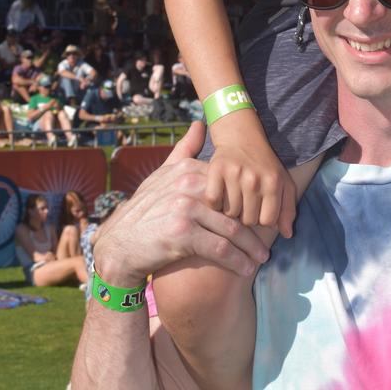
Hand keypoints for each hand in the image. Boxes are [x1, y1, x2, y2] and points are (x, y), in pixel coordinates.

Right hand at [93, 121, 269, 287]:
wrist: (120, 246)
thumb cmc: (144, 210)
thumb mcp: (162, 175)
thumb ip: (184, 150)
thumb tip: (200, 123)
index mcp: (187, 169)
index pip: (230, 186)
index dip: (249, 203)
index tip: (262, 215)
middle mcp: (188, 184)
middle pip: (235, 207)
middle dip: (255, 226)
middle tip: (270, 239)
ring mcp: (185, 208)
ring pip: (232, 229)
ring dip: (251, 247)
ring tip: (262, 257)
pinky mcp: (183, 233)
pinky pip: (220, 248)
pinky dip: (237, 261)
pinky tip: (246, 268)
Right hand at [205, 129, 296, 236]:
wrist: (241, 136)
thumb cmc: (264, 164)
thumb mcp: (283, 183)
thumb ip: (288, 210)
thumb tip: (287, 235)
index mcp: (273, 182)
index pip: (267, 221)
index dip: (262, 219)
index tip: (259, 209)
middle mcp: (254, 179)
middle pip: (247, 220)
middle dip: (246, 215)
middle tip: (244, 201)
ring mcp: (234, 174)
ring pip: (229, 213)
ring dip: (230, 209)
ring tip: (233, 197)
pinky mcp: (216, 170)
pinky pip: (213, 201)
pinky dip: (215, 202)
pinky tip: (220, 194)